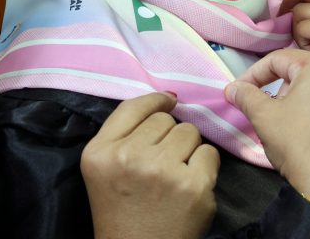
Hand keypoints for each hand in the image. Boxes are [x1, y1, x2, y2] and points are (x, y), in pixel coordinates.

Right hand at [81, 92, 219, 238]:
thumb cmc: (122, 210)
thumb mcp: (103, 167)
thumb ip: (125, 132)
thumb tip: (169, 99)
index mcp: (100, 151)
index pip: (133, 107)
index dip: (156, 100)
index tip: (169, 102)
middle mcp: (129, 157)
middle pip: (165, 120)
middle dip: (169, 136)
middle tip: (161, 163)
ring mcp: (163, 171)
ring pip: (189, 132)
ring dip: (188, 149)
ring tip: (175, 174)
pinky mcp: (193, 187)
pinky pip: (209, 153)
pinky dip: (205, 167)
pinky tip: (190, 185)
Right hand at [225, 49, 309, 227]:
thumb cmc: (299, 144)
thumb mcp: (264, 117)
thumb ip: (246, 96)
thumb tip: (232, 88)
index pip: (278, 60)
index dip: (252, 75)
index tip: (238, 93)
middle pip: (303, 75)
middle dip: (280, 91)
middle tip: (268, 115)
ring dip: (302, 105)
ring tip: (293, 130)